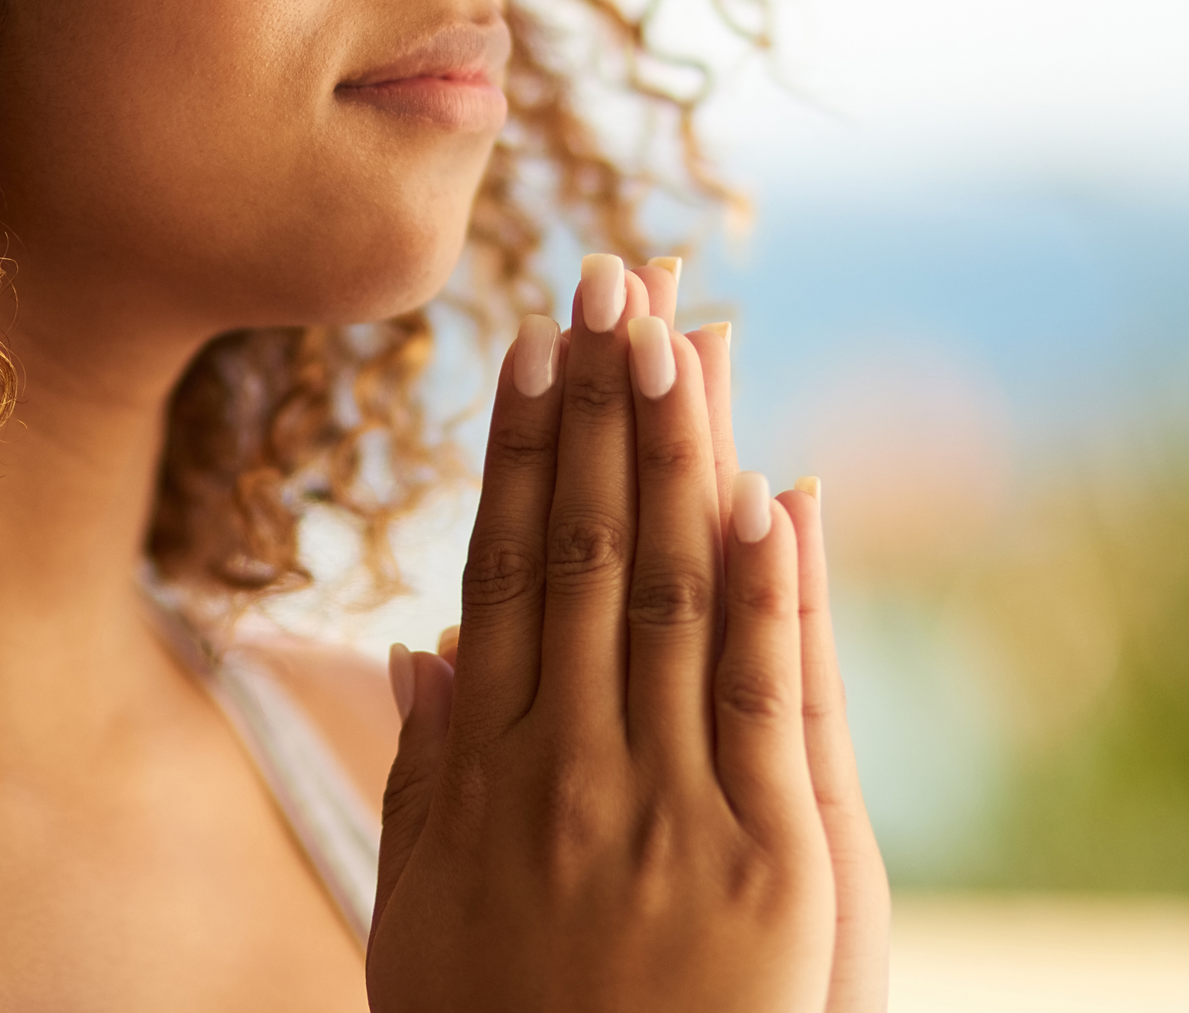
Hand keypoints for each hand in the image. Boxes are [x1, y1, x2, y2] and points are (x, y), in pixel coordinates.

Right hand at [366, 255, 887, 1011]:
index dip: (520, 447)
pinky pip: (763, 702)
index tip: (531, 342)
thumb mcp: (420, 909)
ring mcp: (664, 808)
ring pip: (667, 596)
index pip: (500, 568)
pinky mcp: (766, 863)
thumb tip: (419, 645)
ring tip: (679, 333)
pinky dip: (768, 593)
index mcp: (483, 770)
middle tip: (610, 278)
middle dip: (600, 406)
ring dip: (675, 455)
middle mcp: (565, 766)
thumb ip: (425, 772)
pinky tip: (769, 492)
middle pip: (582, 551)